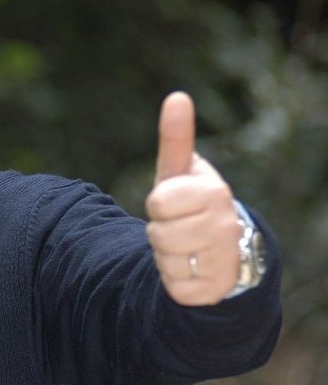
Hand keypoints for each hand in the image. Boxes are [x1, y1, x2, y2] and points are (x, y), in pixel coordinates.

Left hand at [145, 91, 241, 305]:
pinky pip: (175, 287)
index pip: (160, 202)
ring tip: (183, 247)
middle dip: (159, 231)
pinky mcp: (216, 288)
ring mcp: (225, 258)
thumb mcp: (181, 173)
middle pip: (158, 233)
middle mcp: (226, 225)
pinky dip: (174, 281)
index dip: (159, 204)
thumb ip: (176, 139)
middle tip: (177, 227)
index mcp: (214, 192)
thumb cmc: (192, 203)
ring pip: (165, 261)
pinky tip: (191, 270)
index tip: (174, 201)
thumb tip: (177, 96)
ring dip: (165, 256)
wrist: (223, 250)